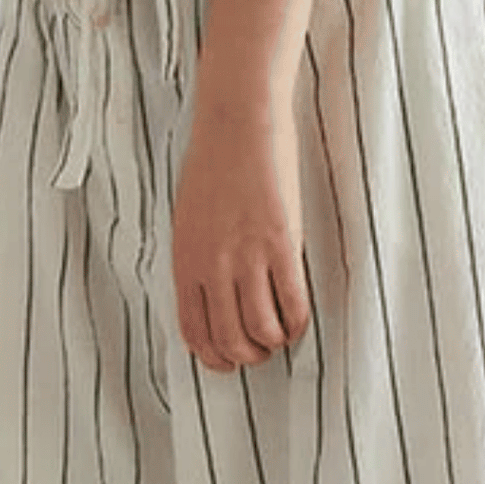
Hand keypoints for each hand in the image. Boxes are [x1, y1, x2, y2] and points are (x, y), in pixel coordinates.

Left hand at [169, 90, 311, 371]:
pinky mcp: (281, 243)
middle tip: (259, 354)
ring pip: (259, 329)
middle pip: (228, 339)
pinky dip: (297, 322)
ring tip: (280, 339)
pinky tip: (299, 322)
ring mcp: (247, 258)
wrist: (238, 122)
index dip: (212, 357)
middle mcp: (212, 269)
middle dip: (245, 357)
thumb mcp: (187, 222)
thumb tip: (211, 294)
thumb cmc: (212, 165)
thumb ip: (197, 261)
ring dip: (271, 344)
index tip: (227, 361)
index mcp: (185, 265)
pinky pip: (291, 302)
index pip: (194, 333)